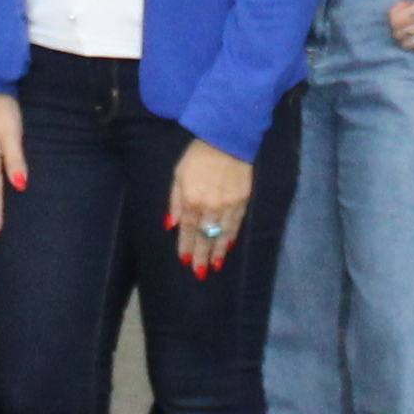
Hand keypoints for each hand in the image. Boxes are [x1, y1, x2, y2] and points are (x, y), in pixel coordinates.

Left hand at [167, 137, 257, 276]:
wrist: (227, 139)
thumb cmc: (197, 155)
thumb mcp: (178, 175)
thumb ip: (175, 201)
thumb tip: (170, 225)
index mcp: (192, 200)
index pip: (188, 229)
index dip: (186, 246)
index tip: (184, 261)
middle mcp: (210, 206)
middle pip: (204, 236)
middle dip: (201, 256)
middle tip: (200, 273)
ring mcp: (228, 205)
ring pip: (222, 234)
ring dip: (218, 251)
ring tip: (215, 266)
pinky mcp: (243, 200)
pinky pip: (236, 223)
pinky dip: (231, 236)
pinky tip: (228, 246)